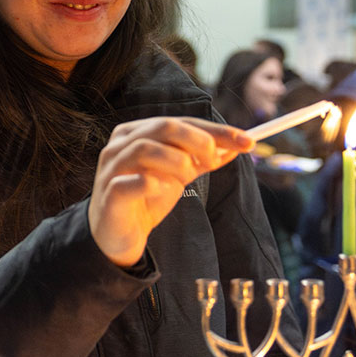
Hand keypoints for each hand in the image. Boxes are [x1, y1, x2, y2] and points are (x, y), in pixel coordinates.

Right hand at [87, 117, 252, 266]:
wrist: (119, 235)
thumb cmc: (147, 199)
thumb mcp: (179, 175)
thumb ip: (204, 159)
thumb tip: (237, 145)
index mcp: (137, 132)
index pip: (181, 121)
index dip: (216, 130)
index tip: (247, 141)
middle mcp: (120, 144)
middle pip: (163, 126)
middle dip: (198, 141)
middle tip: (214, 161)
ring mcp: (111, 169)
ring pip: (144, 148)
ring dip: (177, 162)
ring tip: (186, 178)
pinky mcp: (108, 195)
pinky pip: (129, 183)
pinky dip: (152, 184)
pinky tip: (162, 191)